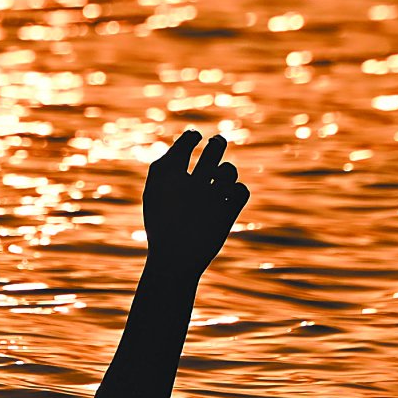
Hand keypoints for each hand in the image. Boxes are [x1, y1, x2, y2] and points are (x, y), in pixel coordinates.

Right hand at [142, 130, 249, 276]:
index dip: (192, 136)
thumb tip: (182, 146)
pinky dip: (238, 190)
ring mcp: (210, 197)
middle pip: (214, 149)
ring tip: (222, 176)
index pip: (186, 142)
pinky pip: (242, 190)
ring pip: (229, 171)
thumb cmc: (161, 226)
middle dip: (218, 143)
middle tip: (218, 141)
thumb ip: (165, 169)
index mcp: (168, 176)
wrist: (174, 260)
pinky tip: (231, 194)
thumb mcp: (155, 196)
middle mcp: (190, 182)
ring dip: (227, 172)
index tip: (196, 136)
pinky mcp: (227, 213)